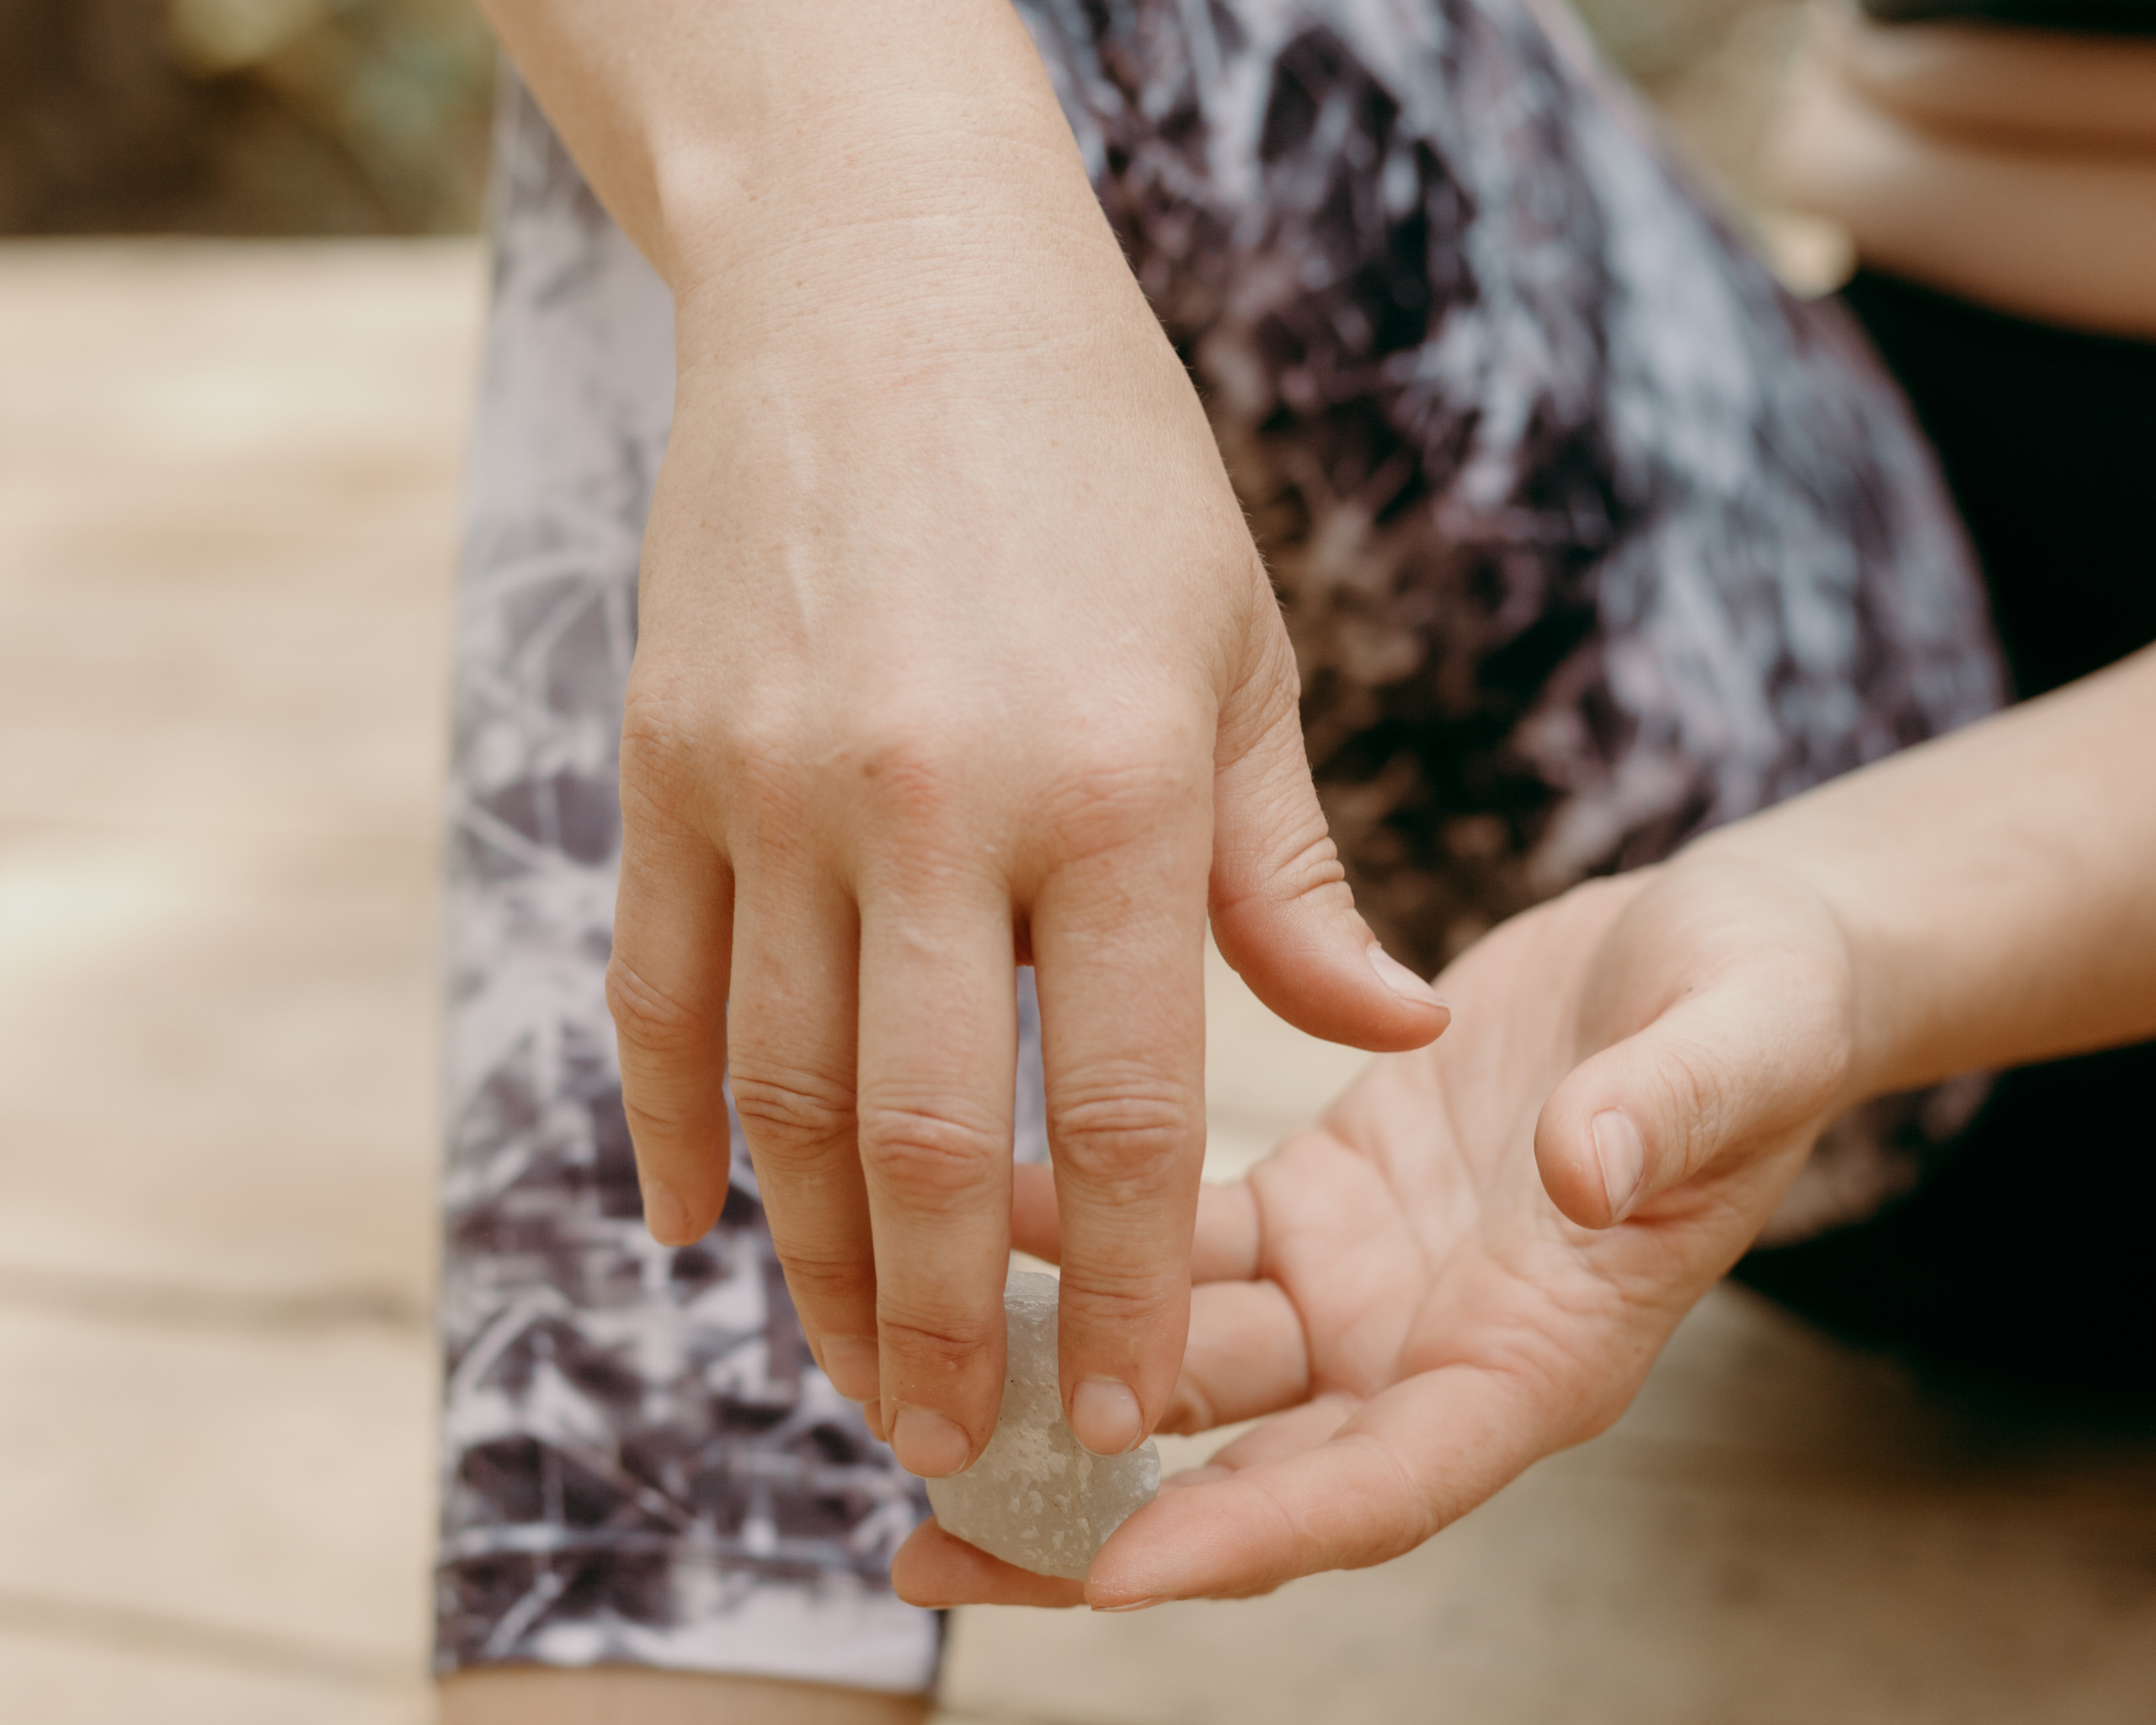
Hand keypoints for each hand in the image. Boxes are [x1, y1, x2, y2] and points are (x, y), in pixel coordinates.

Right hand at [577, 2, 1446, 1477]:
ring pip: (780, 1092)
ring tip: (852, 1371)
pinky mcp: (667, 757)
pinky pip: (653, 987)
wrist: (884, 275)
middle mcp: (934, 804)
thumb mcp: (1239, 650)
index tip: (1137, 1410)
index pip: (1130, 1106)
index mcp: (1115, 785)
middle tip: (970, 1451)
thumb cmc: (1102, 464)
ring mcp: (775, 783)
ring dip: (815, 1261)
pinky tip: (698, 1225)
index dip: (1134, 1286)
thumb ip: (1293, 872)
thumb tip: (1383, 1035)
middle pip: (933, 1140)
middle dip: (955, 1329)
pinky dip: (670, 1126)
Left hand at [895, 854, 1863, 1604]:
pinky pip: (1174, 1240)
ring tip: (903, 1380)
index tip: (1106, 1573)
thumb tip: (1585, 1170)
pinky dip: (1082, 1236)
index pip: (1382, 1486)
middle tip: (932, 1542)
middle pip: (1247, 1473)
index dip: (1251, 1536)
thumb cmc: (1761, 1007)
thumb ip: (1675, 1112)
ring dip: (1054, 1379)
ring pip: (1184, 1364)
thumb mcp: (1743, 1040)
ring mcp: (1364, 1286)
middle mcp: (1429, 1351)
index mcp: (1539, 1359)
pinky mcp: (1317, 1206)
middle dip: (1092, 1518)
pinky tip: (977, 1213)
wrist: (1720, 957)